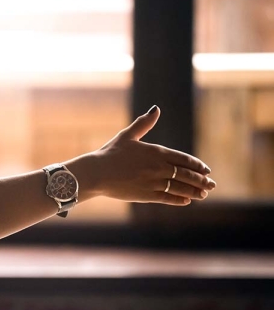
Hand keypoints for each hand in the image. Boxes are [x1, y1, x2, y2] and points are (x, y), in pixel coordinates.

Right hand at [82, 106, 215, 204]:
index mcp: (156, 152)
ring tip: (203, 194)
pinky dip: (179, 200)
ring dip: (194, 191)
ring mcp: (154, 182)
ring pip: (180, 188)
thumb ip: (144, 124)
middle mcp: (158, 167)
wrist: (97, 173)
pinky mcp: (146, 195)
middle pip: (186, 174)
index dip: (197, 165)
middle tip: (212, 184)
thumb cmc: (109, 153)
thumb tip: (156, 109)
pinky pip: (168, 198)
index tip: (206, 170)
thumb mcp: (127, 136)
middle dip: (201, 180)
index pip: (183, 159)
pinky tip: (186, 201)